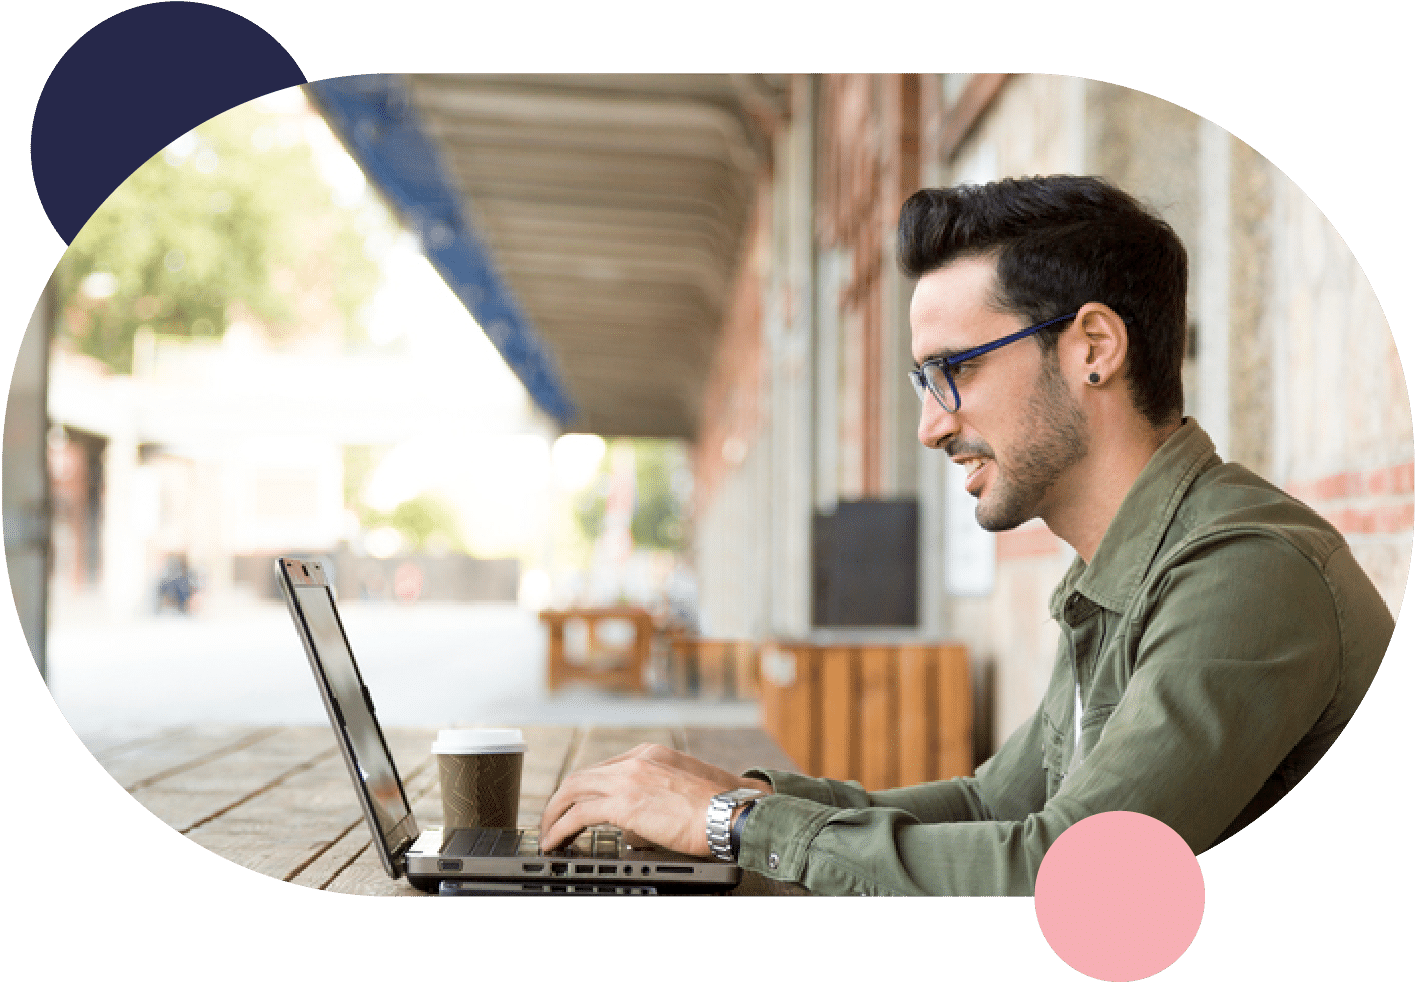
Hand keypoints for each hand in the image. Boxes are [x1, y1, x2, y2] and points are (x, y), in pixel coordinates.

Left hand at [538, 744, 770, 855]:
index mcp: (650, 754)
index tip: (576, 805)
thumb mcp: (684, 789)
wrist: (732, 812)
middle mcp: (635, 760)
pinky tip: (555, 841)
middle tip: (552, 819)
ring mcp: (628, 778)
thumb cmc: (720, 806)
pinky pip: (579, 813)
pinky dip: (560, 827)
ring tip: (548, 833)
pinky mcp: (625, 803)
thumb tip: (635, 829)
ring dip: (554, 812)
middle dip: (561, 799)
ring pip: (573, 790)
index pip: (604, 768)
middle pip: (582, 775)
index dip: (584, 789)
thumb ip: (656, 798)